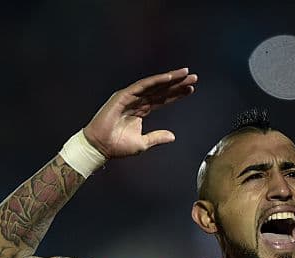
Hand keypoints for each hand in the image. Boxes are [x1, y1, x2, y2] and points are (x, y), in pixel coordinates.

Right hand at [82, 68, 197, 157]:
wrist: (100, 147)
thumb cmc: (118, 146)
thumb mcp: (142, 143)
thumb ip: (157, 137)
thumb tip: (173, 136)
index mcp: (142, 110)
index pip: (163, 99)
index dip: (176, 94)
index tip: (191, 88)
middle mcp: (138, 101)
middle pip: (161, 90)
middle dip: (177, 83)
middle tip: (194, 77)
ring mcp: (131, 97)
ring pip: (154, 85)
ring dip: (170, 78)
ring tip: (185, 73)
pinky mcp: (124, 96)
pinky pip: (142, 86)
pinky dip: (155, 81)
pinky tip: (168, 78)